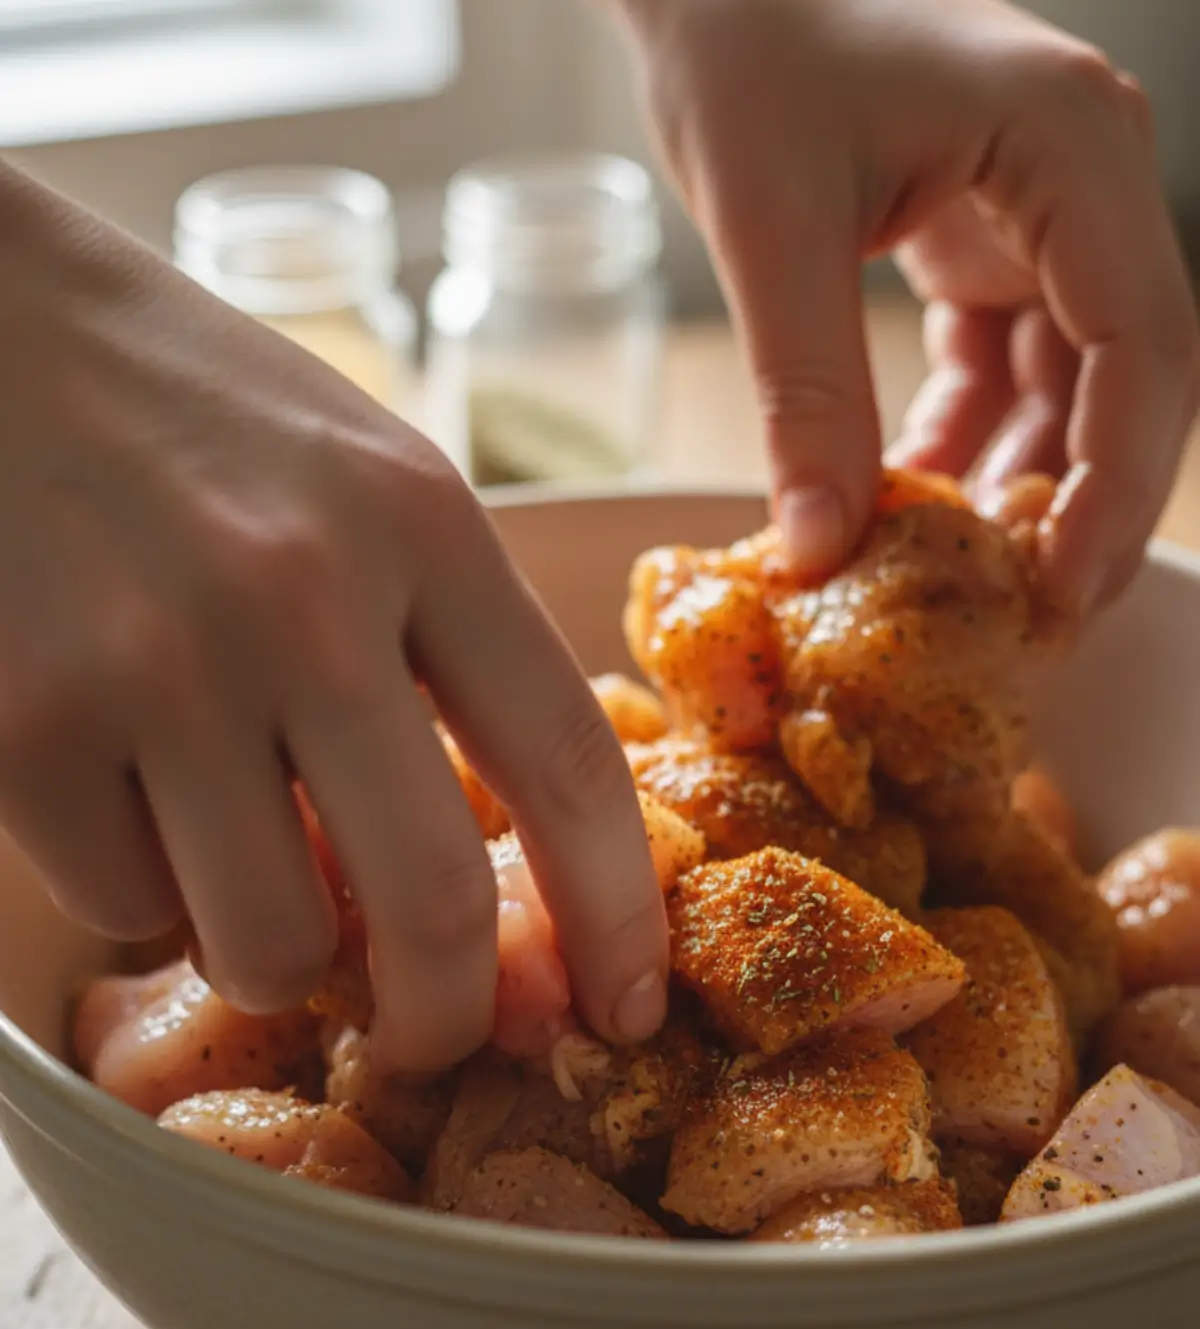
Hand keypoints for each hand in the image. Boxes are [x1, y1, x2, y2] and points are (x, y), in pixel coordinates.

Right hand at [0, 167, 666, 1069]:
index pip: (571, 765)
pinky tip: (117, 791)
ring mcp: (157, 664)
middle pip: (433, 907)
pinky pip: (127, 905)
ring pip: (269, 945)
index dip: (615, 920)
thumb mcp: (360, 478)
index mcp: (420, 523)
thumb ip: (441, 653)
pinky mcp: (24, 726)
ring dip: (268, 951)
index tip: (626, 1011)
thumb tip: (483, 896)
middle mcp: (304, 597)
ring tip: (231, 858)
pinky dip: (138, 886)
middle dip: (444, 1018)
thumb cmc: (188, 411)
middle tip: (428, 1037)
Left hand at [610, 0, 1198, 611]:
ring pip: (1071, 381)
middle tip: (1026, 622)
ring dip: (1016, 481)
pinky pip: (1005, 363)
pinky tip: (907, 502)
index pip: (1143, 344)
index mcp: (1069, 144)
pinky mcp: (990, 235)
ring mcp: (1044, 206)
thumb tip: (823, 552)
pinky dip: (964, 438)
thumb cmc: (741, 46)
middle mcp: (1084, 174)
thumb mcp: (769, 225)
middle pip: (1131, 375)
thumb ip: (804, 393)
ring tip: (959, 583)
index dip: (1116, 485)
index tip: (1060, 592)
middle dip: (1082, 502)